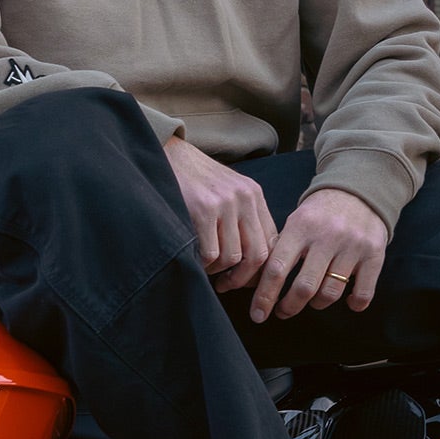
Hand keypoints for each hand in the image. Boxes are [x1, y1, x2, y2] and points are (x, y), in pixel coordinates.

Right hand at [165, 137, 276, 291]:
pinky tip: (195, 258)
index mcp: (254, 195)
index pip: (272, 242)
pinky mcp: (203, 209)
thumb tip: (252, 262)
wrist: (168, 154)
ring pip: (233, 257)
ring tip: (207, 268)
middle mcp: (245, 198)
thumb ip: (242, 218)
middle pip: (258, 254)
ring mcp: (225, 203)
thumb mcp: (227, 192)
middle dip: (242, 278)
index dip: (261, 268)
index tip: (246, 279)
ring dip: (219, 271)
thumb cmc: (195, 180)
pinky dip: (203, 264)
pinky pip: (211, 253)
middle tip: (226, 285)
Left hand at [250, 188, 387, 322]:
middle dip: (289, 307)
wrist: (359, 190)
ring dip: (317, 304)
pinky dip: (354, 304)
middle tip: (283, 311)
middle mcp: (327, 236)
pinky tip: (349, 302)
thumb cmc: (321, 213)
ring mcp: (353, 246)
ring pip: (330, 293)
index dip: (265, 296)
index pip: (277, 268)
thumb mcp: (296, 221)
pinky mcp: (374, 254)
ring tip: (312, 301)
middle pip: (304, 287)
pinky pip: (363, 292)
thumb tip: (261, 284)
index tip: (258, 313)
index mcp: (301, 226)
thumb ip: (281, 249)